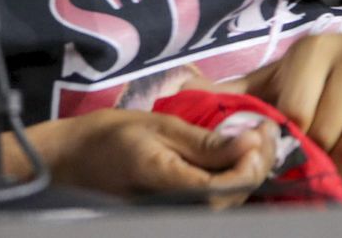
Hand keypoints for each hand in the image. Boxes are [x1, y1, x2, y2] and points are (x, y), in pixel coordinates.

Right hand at [13, 110, 278, 207]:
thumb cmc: (114, 136)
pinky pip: (214, 200)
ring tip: (256, 136)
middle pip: (232, 201)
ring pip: (227, 203)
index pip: (224, 190)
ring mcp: (175, 213)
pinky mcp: (178, 210)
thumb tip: (250, 142)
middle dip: (257, 165)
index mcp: (167, 186)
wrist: (76, 160)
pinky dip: (234, 177)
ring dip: (248, 170)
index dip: (250, 166)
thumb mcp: (160, 128)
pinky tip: (239, 153)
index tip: (260, 131)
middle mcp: (174, 209)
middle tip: (265, 129)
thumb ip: (205, 142)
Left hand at [231, 30, 341, 185]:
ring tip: (330, 162)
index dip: (287, 139)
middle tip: (307, 161)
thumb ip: (237, 92)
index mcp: (314, 49)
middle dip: (312, 155)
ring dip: (339, 165)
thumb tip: (186, 93)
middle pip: (325, 133)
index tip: (284, 147)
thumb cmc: (321, 69)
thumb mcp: (280, 75)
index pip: (296, 113)